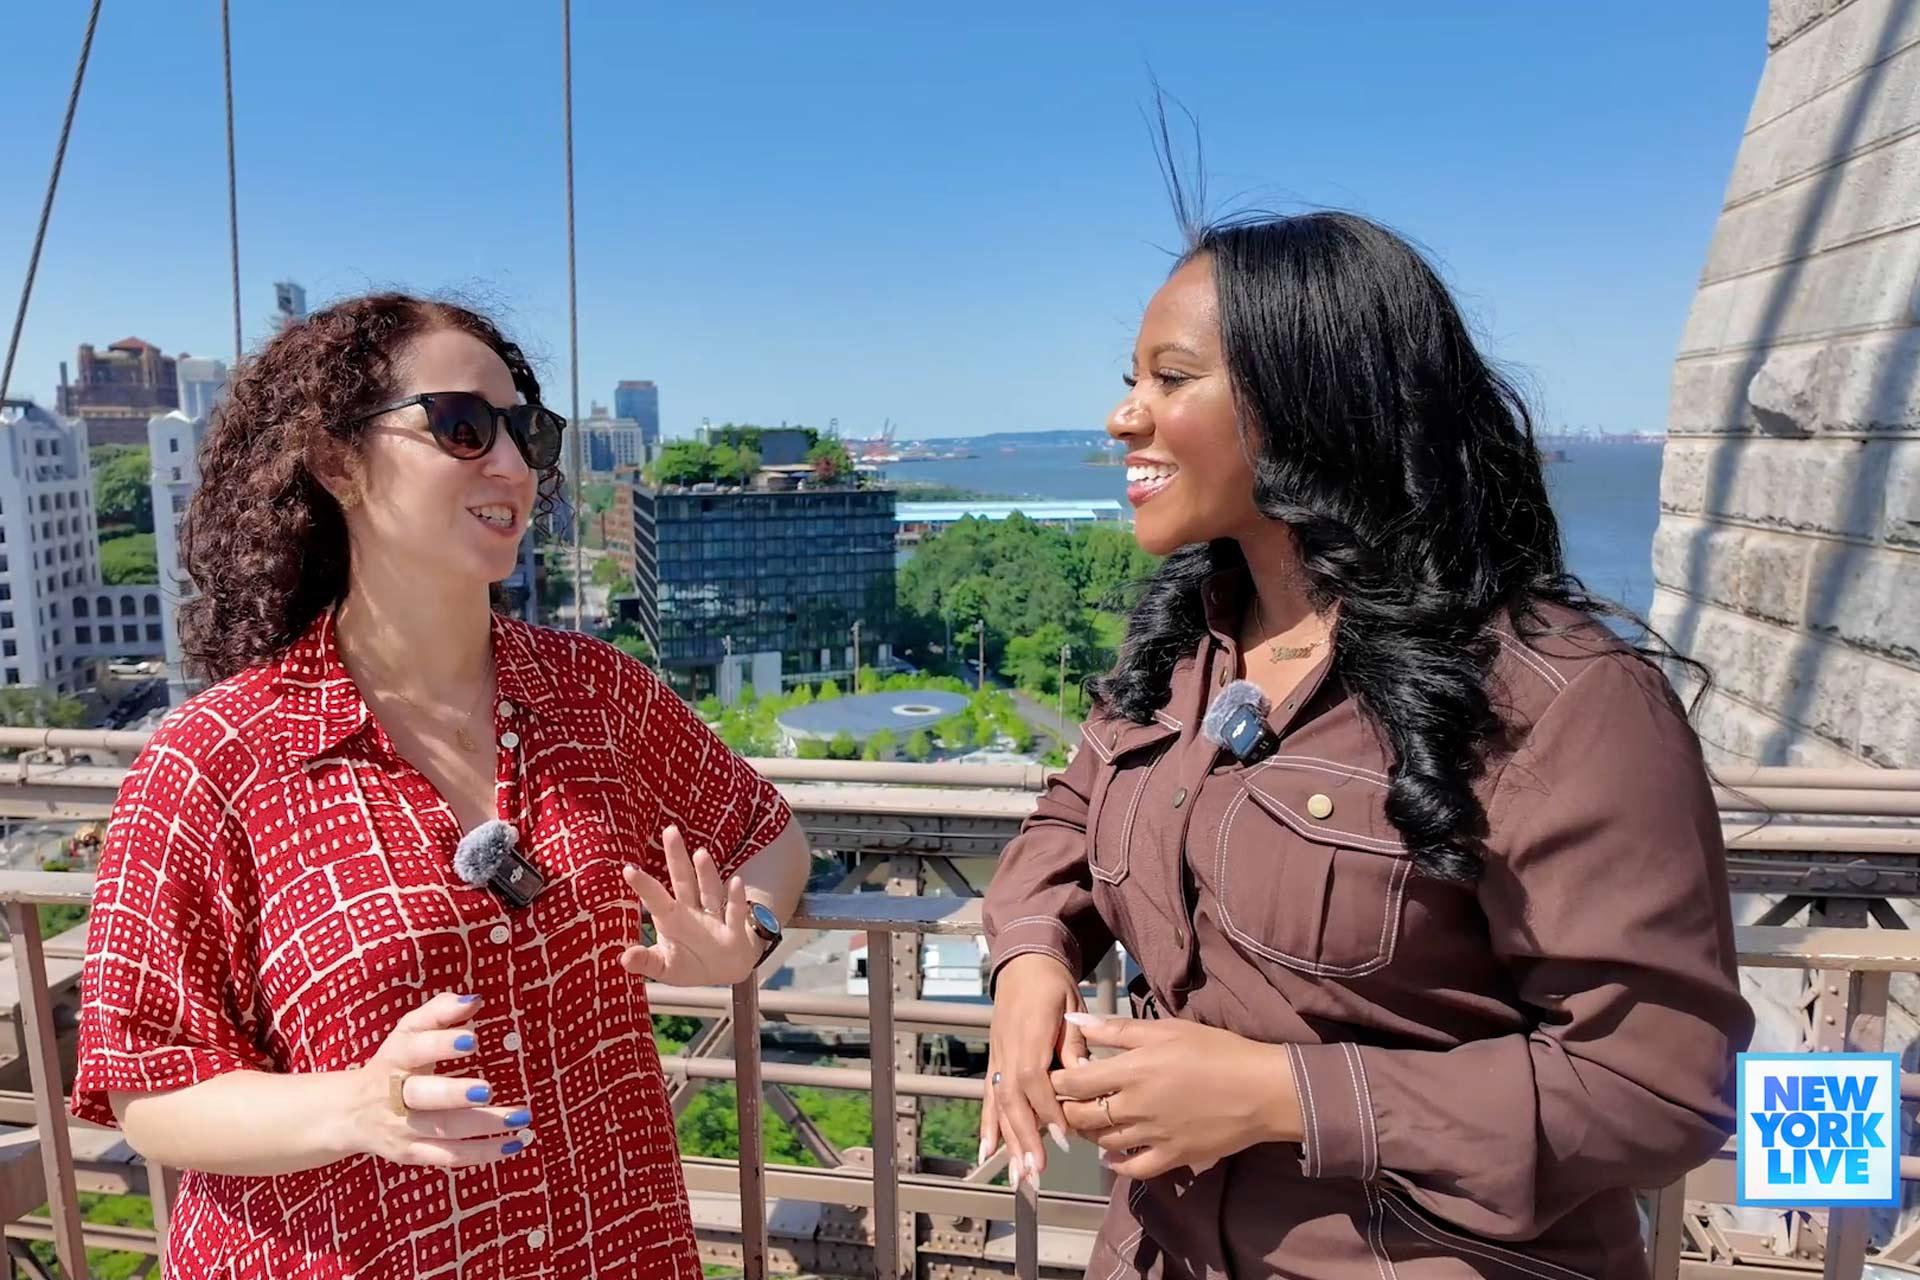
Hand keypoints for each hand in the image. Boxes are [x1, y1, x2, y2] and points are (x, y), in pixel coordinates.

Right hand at [344, 993, 532, 1166]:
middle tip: (487, 1090)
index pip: (415, 1049)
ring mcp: (403, 1129)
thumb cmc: (394, 1062)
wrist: (349, 1112)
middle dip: (454, 1094)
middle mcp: (394, 1095)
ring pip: (442, 1130)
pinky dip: (482, 1153)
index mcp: (395, 1058)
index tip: (473, 1039)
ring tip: (520, 1117)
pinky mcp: (412, 1154)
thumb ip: (439, 1012)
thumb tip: (474, 1000)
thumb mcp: (409, 1031)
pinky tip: (514, 1144)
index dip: (441, 1045)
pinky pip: (449, 1157)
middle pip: (422, 1096)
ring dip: (483, 1126)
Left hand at [619, 825, 760, 986]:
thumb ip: (646, 963)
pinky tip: (736, 882)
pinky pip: (735, 913)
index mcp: (671, 918)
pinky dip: (736, 899)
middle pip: (683, 880)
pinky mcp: (734, 930)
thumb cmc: (690, 964)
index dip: (643, 884)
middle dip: (677, 857)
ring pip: (709, 890)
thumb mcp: (665, 969)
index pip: (655, 897)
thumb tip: (624, 958)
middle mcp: (692, 911)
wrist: (726, 972)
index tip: (627, 869)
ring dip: (706, 873)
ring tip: (700, 854)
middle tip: (670, 831)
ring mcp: (714, 917)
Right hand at [980, 953, 1089, 1188]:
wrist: (1024, 966)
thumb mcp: (1071, 1007)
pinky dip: (988, 1126)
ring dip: (1007, 1142)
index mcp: (1029, 1037)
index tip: (1063, 1137)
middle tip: (1036, 1171)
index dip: (1046, 1109)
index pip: (1034, 1080)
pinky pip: (989, 1098)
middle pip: (1012, 1101)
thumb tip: (1083, 1076)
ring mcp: (998, 1060)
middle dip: (1024, 1139)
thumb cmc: (1052, 986)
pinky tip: (989, 1152)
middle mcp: (1008, 1052)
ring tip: (1015, 1175)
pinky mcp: (995, 1064)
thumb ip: (1074, 1044)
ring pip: (998, 1105)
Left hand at [1048, 1013, 1301, 1180]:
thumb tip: (1075, 1023)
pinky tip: (1112, 1155)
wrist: (1260, 1091)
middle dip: (1068, 1108)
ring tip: (1092, 1119)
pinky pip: (1133, 1169)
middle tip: (1069, 1099)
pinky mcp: (1171, 1157)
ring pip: (1103, 1142)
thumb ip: (1116, 1029)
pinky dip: (1117, 1164)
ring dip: (1090, 1133)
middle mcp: (1135, 1107)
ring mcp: (1152, 1136)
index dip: (1057, 1080)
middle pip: (1082, 1116)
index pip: (1073, 1082)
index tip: (1055, 1075)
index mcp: (1131, 1071)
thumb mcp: (1165, 1029)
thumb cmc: (1215, 1050)